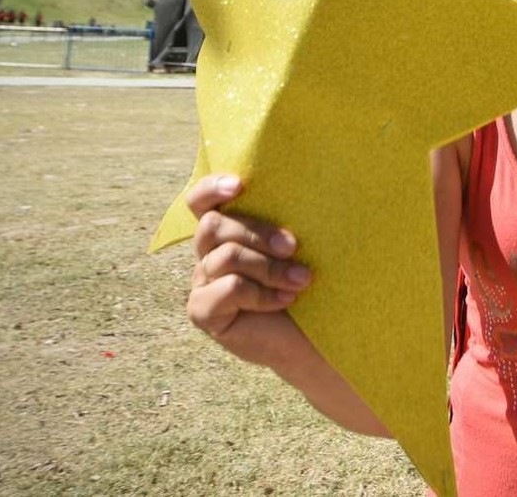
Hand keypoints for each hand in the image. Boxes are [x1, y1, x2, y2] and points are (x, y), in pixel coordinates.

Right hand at [185, 174, 312, 367]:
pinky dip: (262, 294)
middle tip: (293, 247)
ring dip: (270, 267)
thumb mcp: (299, 245)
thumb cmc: (309, 282)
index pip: (200, 201)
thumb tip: (306, 182)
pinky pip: (227, 289)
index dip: (211, 188)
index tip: (239, 185)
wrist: (316, 335)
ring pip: (226, 256)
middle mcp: (209, 254)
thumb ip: (285, 218)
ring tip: (302, 279)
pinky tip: (286, 300)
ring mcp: (203, 283)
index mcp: (228, 231)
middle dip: (258, 232)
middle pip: (214, 225)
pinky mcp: (203, 311)